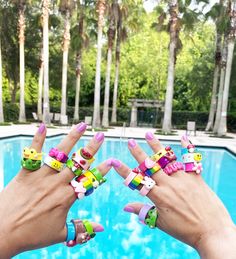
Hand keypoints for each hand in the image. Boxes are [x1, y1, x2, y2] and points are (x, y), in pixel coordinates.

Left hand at [0, 123, 111, 257]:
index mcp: (67, 197)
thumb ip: (81, 228)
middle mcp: (56, 183)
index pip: (89, 180)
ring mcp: (41, 176)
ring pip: (60, 153)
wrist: (2, 233)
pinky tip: (43, 126)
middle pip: (78, 162)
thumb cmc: (31, 235)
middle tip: (101, 135)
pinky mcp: (26, 173)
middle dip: (92, 148)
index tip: (111, 161)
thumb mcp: (60, 234)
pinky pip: (33, 153)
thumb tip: (101, 229)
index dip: (102, 170)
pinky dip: (38, 139)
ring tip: (82, 125)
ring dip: (72, 138)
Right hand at [112, 132, 235, 258]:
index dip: (124, 171)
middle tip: (130, 142)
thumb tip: (125, 207)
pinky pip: (190, 160)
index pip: (137, 181)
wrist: (212, 232)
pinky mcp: (196, 177)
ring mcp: (183, 179)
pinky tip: (182, 136)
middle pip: (150, 166)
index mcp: (159, 197)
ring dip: (157, 146)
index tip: (114, 162)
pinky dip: (187, 147)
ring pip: (167, 159)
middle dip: (138, 153)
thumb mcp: (161, 223)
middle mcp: (169, 185)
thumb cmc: (185, 230)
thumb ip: (143, 212)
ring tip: (148, 134)